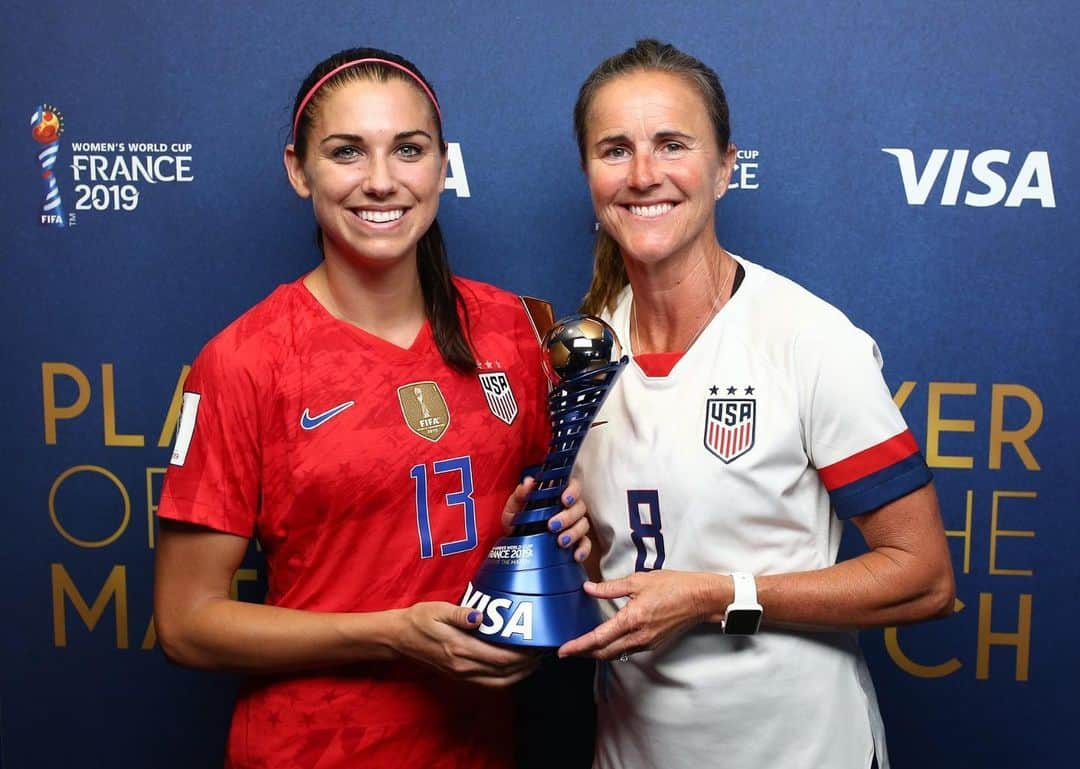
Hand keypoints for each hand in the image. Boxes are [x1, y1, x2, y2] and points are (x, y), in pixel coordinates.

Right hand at [394, 601, 538, 686]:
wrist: (399, 638)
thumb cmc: (419, 619)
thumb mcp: (437, 609)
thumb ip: (459, 614)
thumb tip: (479, 616)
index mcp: (460, 649)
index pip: (500, 657)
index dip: (523, 655)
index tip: (538, 644)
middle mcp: (464, 666)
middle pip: (504, 672)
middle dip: (527, 664)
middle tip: (543, 650)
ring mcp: (462, 674)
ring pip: (499, 682)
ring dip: (519, 674)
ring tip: (535, 661)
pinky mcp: (460, 676)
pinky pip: (489, 683)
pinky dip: (506, 679)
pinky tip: (515, 668)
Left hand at [501, 476, 590, 562]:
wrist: (513, 546)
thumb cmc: (516, 522)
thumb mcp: (514, 508)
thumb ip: (520, 494)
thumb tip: (528, 482)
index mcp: (556, 495)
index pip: (572, 485)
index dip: (573, 490)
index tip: (565, 499)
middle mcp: (568, 508)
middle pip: (579, 506)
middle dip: (568, 516)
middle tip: (553, 525)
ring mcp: (573, 524)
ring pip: (584, 524)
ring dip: (574, 532)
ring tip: (561, 541)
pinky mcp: (576, 541)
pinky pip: (586, 543)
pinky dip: (583, 549)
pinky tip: (576, 555)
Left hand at [557, 570, 720, 660]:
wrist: (700, 599)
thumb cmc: (673, 586)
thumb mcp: (638, 581)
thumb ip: (610, 588)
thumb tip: (589, 588)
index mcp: (632, 620)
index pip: (598, 638)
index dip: (578, 646)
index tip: (563, 650)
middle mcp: (638, 637)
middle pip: (604, 652)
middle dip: (583, 653)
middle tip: (568, 651)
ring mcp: (647, 643)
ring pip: (615, 654)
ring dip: (597, 652)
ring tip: (583, 647)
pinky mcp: (653, 643)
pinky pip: (627, 651)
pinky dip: (612, 649)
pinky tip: (607, 641)